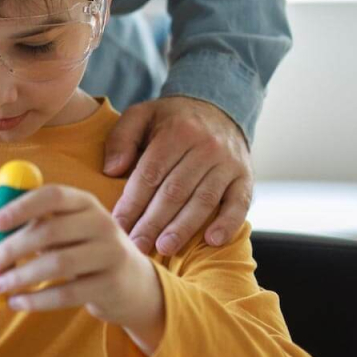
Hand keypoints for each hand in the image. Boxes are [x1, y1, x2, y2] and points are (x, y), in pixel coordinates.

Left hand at [0, 184, 164, 351]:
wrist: (133, 283)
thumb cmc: (83, 248)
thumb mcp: (59, 228)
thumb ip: (24, 217)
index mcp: (84, 202)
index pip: (52, 196)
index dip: (21, 207)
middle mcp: (101, 223)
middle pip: (50, 231)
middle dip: (12, 249)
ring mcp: (110, 254)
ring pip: (57, 264)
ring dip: (20, 277)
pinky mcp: (111, 285)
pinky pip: (68, 293)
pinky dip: (37, 300)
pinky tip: (16, 303)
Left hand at [103, 96, 252, 256]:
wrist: (218, 108)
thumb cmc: (171, 120)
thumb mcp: (141, 115)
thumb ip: (122, 138)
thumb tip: (111, 171)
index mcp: (177, 132)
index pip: (150, 173)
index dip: (132, 202)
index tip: (117, 224)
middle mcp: (206, 147)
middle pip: (175, 191)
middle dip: (153, 222)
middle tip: (136, 245)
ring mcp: (228, 164)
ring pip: (203, 200)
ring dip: (183, 228)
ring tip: (164, 248)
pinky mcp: (245, 177)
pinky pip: (240, 203)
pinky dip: (228, 223)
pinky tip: (212, 241)